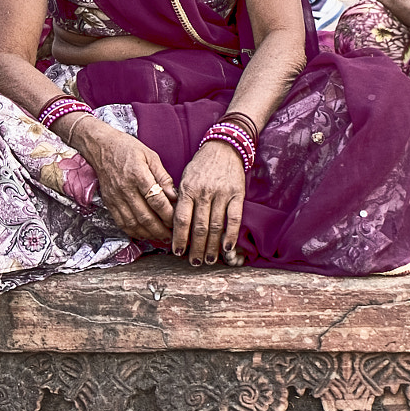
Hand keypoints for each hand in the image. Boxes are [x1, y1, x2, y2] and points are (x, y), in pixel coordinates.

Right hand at [76, 119, 175, 245]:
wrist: (101, 147)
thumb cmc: (128, 149)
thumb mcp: (151, 156)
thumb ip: (163, 177)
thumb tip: (175, 196)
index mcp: (138, 175)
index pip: (156, 201)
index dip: (169, 215)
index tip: (178, 221)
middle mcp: (125, 189)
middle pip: (145, 217)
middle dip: (161, 230)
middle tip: (173, 235)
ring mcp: (115, 198)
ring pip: (133, 224)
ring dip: (149, 234)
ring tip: (161, 237)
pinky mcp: (109, 203)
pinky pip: (122, 223)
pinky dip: (134, 232)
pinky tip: (145, 234)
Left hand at [172, 138, 245, 263]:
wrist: (224, 147)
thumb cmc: (201, 167)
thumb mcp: (185, 178)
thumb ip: (180, 200)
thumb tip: (172, 226)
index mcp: (187, 189)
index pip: (181, 219)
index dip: (179, 238)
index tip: (177, 252)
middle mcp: (204, 192)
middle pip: (199, 227)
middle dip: (195, 248)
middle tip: (194, 263)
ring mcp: (221, 194)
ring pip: (215, 226)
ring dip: (212, 246)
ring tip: (208, 260)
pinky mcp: (237, 194)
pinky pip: (234, 218)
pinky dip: (231, 234)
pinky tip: (227, 248)